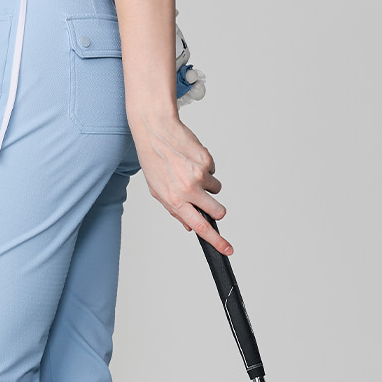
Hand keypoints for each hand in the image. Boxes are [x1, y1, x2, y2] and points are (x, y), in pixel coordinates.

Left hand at [129, 107, 233, 255]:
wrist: (155, 132)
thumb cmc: (154, 162)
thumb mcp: (157, 191)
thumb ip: (175, 210)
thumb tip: (190, 226)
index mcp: (175, 201)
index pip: (200, 226)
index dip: (216, 241)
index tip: (227, 249)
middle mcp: (189, 190)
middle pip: (218, 211)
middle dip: (217, 210)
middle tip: (207, 201)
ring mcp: (199, 175)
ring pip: (216, 189)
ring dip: (206, 184)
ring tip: (188, 171)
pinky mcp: (207, 161)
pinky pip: (213, 171)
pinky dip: (204, 167)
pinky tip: (189, 159)